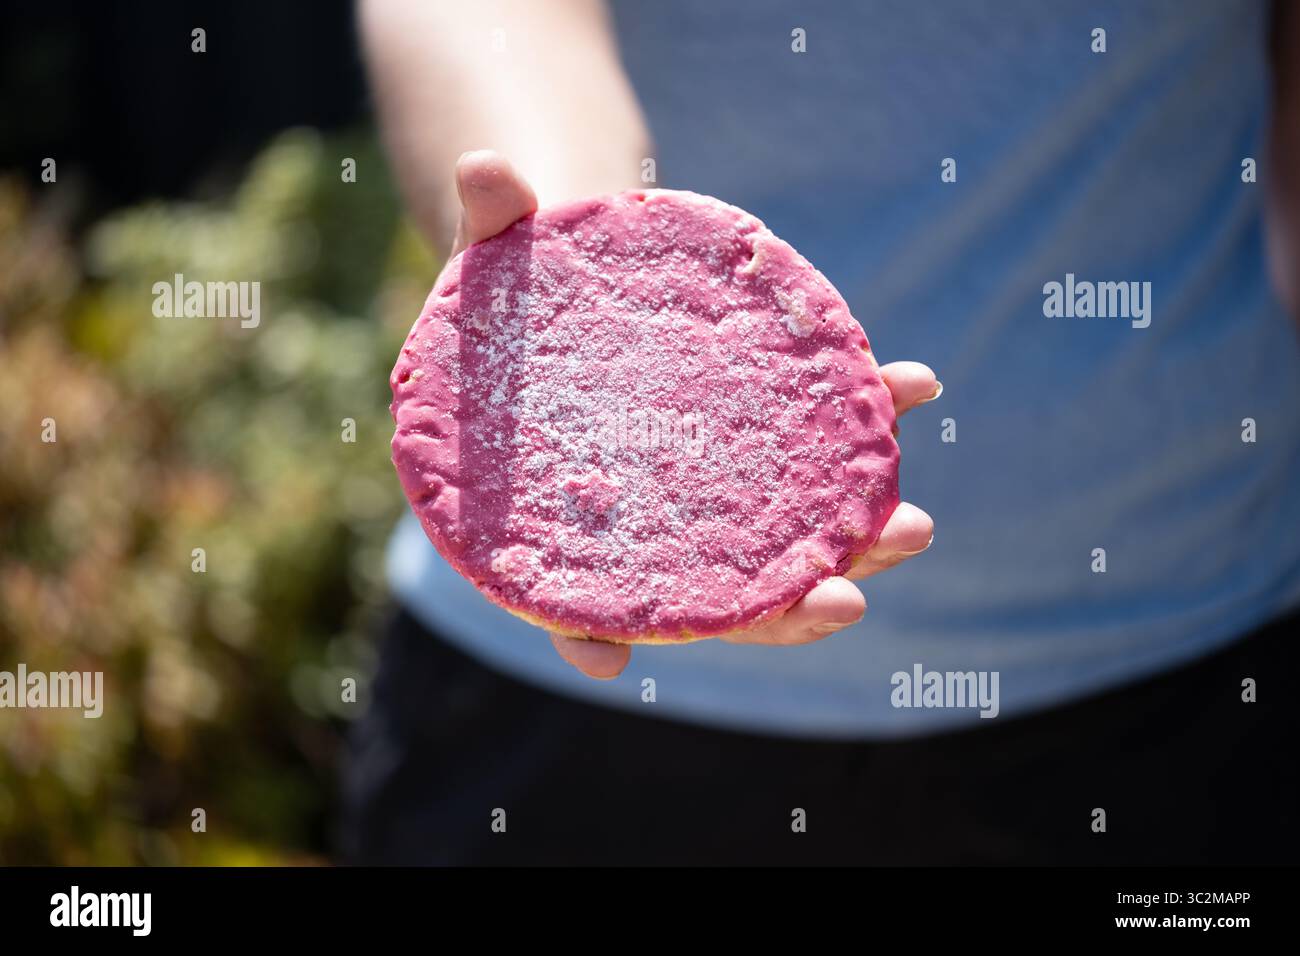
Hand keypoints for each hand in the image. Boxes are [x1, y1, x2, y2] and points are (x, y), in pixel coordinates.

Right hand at [444, 149, 937, 679]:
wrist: (576, 275)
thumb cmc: (522, 290)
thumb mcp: (496, 262)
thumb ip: (488, 229)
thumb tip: (482, 165)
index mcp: (557, 509)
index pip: (559, 587)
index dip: (580, 631)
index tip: (611, 657)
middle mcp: (640, 517)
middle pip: (705, 592)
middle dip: (779, 608)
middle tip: (844, 602)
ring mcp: (706, 484)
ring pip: (779, 540)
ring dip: (851, 541)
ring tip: (911, 525)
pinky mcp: (756, 434)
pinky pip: (816, 444)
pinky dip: (867, 420)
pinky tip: (913, 387)